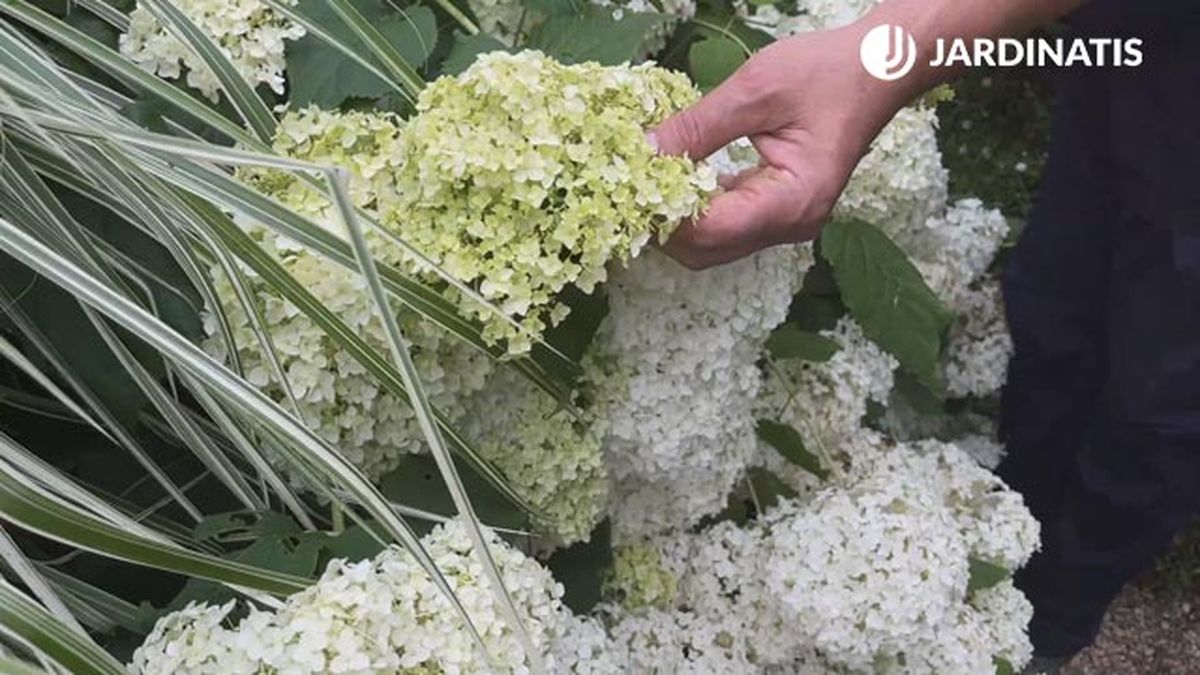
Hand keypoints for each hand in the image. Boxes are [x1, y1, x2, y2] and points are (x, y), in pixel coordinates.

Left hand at [651, 24, 910, 268]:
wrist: (878, 69)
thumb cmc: (827, 72)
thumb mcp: (756, 89)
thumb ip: (698, 126)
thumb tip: (643, 152)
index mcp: (792, 202)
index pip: (711, 231)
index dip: (662, 216)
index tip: (626, 187)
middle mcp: (792, 225)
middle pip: (707, 250)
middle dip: (662, 225)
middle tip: (626, 186)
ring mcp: (788, 223)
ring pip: (714, 244)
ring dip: (676, 219)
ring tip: (644, 181)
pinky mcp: (781, 211)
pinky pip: (728, 225)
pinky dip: (697, 209)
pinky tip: (677, 179)